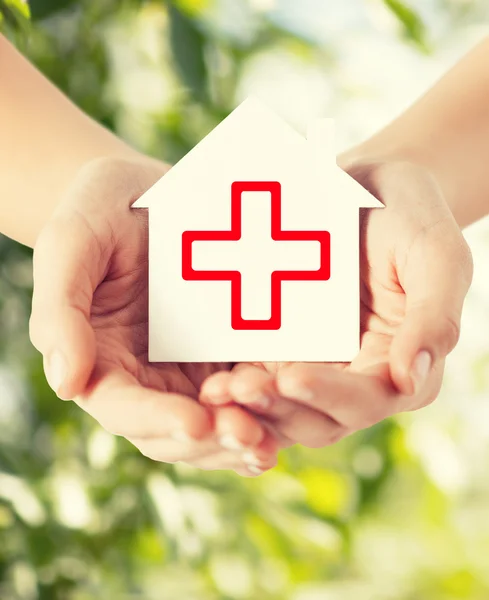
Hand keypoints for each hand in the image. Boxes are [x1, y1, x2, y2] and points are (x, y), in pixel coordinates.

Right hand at [29, 156, 278, 475]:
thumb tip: (66, 385)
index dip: (156, 420)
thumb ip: (62, 311)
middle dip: (211, 440)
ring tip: (272, 440)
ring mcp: (188, 368)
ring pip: (213, 423)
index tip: (194, 422)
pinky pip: (246, 392)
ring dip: (241, 438)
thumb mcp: (72, 243)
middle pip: (172, 432)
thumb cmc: (100, 210)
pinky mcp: (226, 351)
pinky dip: (266, 412)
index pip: (122, 408)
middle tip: (251, 436)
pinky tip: (293, 414)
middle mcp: (146, 376)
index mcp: (102, 360)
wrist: (147, 191)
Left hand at [200, 160, 472, 448]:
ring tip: (216, 391)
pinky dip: (236, 385)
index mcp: (399, 365)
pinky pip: (258, 376)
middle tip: (238, 390)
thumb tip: (409, 380)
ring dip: (250, 408)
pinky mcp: (282, 347)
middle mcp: (356, 376)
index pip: (369, 399)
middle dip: (279, 408)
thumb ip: (433, 317)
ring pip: (282, 407)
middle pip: (318, 416)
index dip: (331, 396)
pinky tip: (209, 377)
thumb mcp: (436, 254)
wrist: (365, 184)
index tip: (292, 377)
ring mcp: (315, 364)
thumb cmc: (410, 214)